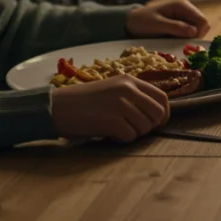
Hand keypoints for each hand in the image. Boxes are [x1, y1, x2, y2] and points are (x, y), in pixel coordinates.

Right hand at [50, 74, 169, 142]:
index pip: (162, 97)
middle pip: (158, 114)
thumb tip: (155, 115)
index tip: (157, 123)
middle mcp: (128, 90)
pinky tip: (108, 134)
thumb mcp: (112, 90)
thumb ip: (133, 97)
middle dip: (150, 127)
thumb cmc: (83, 102)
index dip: (164, 114)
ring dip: (133, 134)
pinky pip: (130, 137)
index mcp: (130, 80)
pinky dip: (121, 139)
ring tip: (116, 129)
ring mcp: (121, 105)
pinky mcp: (112, 121)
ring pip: (145, 127)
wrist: (56, 107)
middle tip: (134, 130)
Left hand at [126, 0, 209, 37]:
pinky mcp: (182, 26)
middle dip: (194, 37)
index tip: (186, 44)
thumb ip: (175, 27)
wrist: (130, 23)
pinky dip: (185, 41)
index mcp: (182, 6)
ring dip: (189, 40)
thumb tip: (194, 32)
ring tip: (173, 43)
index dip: (198, 34)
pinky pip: (190, 35)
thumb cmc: (142, 21)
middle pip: (202, 27)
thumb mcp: (157, 25)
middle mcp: (187, 11)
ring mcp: (185, 19)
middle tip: (179, 44)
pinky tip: (174, 43)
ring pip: (198, 32)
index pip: (202, 21)